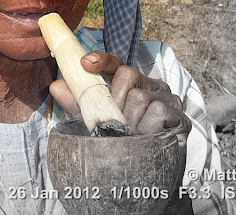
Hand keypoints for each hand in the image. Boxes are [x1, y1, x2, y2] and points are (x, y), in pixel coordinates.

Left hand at [49, 50, 192, 212]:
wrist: (144, 175)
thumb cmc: (118, 141)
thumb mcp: (93, 121)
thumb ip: (77, 103)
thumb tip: (55, 85)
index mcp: (130, 83)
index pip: (116, 63)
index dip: (102, 59)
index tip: (85, 64)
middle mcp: (150, 85)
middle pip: (128, 74)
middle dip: (114, 99)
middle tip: (114, 120)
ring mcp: (167, 98)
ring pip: (139, 95)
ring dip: (129, 118)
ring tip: (130, 133)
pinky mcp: (179, 115)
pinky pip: (156, 110)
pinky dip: (146, 125)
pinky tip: (145, 136)